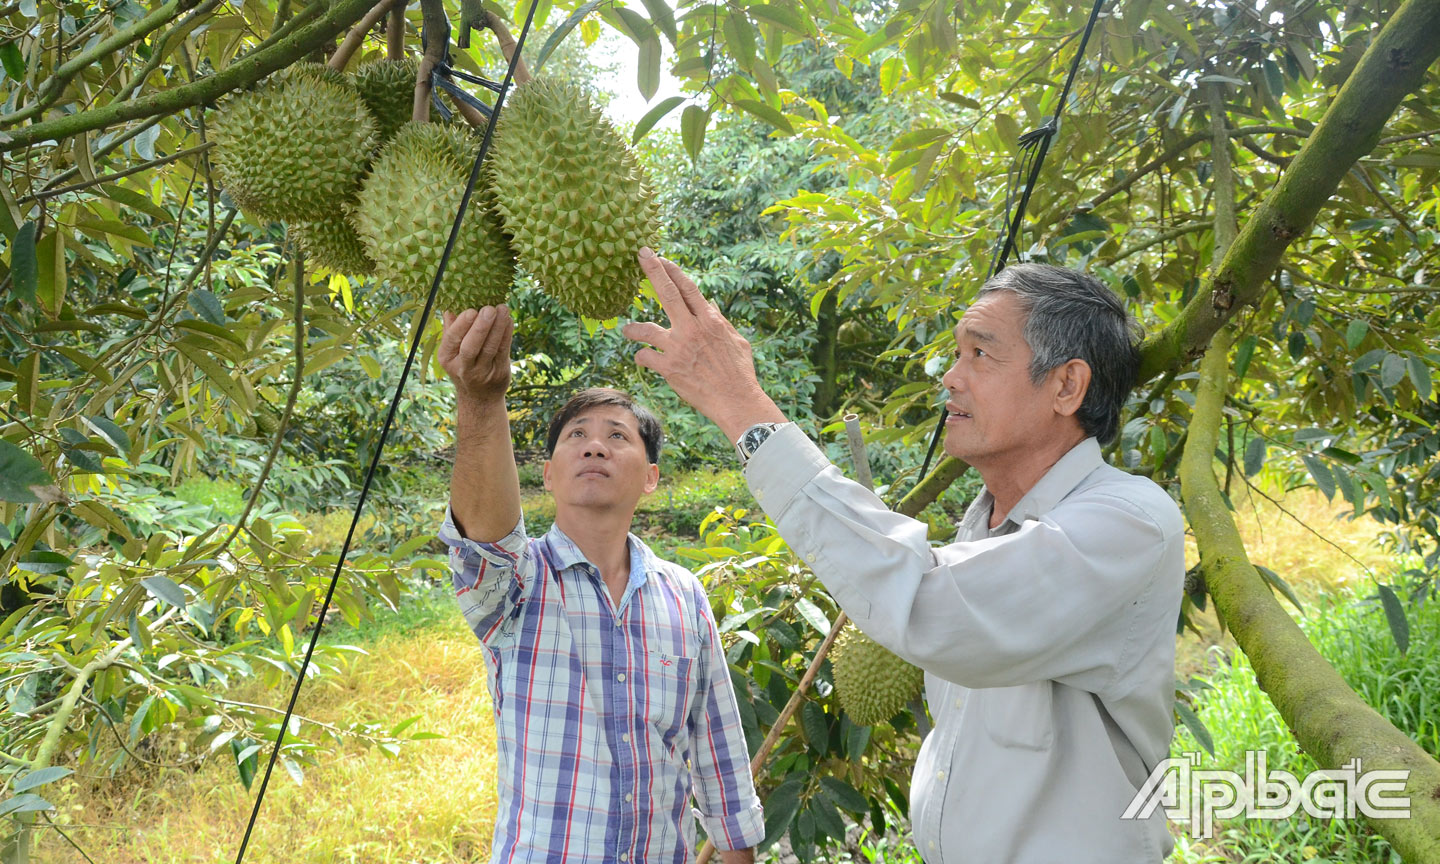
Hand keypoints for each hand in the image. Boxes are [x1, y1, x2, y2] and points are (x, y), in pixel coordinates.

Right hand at [440, 306, 513, 407]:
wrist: (480, 398)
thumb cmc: (464, 365)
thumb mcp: (452, 353)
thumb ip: (450, 331)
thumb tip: (450, 308)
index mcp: (446, 358)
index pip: (452, 340)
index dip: (462, 325)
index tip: (471, 310)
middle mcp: (462, 367)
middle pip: (471, 347)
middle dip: (481, 327)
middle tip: (489, 309)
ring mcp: (482, 372)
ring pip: (490, 348)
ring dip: (498, 327)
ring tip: (503, 309)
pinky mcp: (499, 372)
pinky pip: (503, 351)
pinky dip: (507, 334)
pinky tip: (509, 320)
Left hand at [622, 249, 785, 440]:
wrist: (735, 401)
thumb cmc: (740, 373)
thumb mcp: (737, 341)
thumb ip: (721, 322)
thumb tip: (711, 305)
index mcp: (710, 320)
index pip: (688, 288)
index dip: (673, 270)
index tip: (660, 257)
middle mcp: (692, 329)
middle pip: (668, 293)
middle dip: (653, 270)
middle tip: (641, 254)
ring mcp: (678, 348)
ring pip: (645, 329)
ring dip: (633, 329)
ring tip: (627, 330)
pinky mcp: (669, 368)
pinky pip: (646, 357)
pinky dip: (642, 357)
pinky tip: (642, 359)